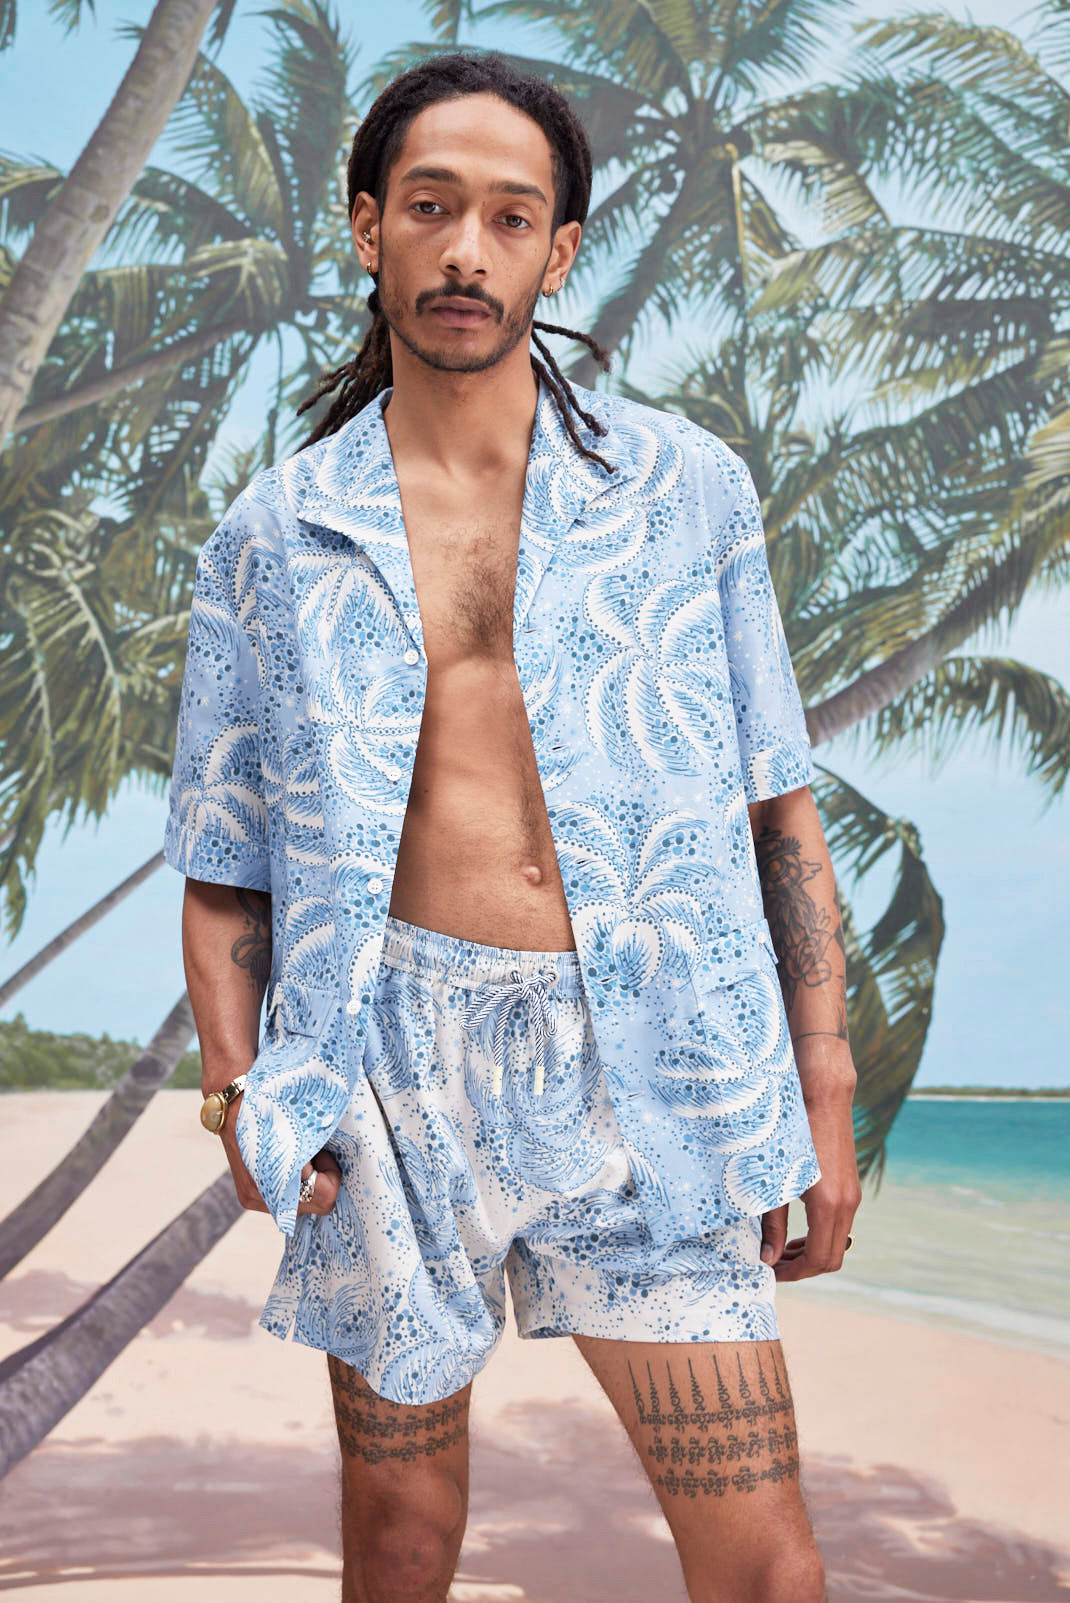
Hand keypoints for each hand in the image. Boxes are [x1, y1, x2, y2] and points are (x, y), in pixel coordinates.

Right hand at [218, 1096, 341, 1216]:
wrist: (232, 1103)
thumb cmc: (273, 1106)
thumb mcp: (303, 1121)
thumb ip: (319, 1143)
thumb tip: (340, 1156)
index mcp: (279, 1172)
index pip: (323, 1195)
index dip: (330, 1173)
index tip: (322, 1151)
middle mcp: (263, 1193)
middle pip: (314, 1205)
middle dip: (320, 1180)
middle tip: (312, 1152)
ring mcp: (254, 1198)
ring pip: (299, 1206)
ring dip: (305, 1184)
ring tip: (296, 1155)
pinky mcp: (248, 1198)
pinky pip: (284, 1202)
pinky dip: (291, 1185)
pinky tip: (284, 1162)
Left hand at [759, 1078, 860, 1279]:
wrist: (822, 1095)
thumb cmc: (790, 1132)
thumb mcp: (775, 1180)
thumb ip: (772, 1223)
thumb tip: (767, 1259)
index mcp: (828, 1206)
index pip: (818, 1261)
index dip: (794, 1274)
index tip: (771, 1273)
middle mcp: (847, 1204)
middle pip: (832, 1258)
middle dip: (803, 1268)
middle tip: (774, 1265)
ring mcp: (852, 1195)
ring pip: (838, 1242)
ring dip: (812, 1252)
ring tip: (782, 1250)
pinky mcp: (850, 1186)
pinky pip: (840, 1224)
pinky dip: (821, 1235)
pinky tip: (797, 1228)